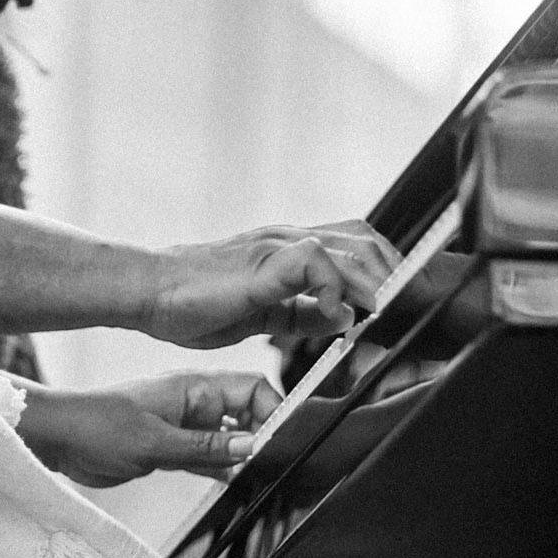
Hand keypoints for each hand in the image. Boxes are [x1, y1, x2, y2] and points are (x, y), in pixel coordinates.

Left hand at [16, 372, 280, 487]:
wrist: (58, 439)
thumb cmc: (98, 427)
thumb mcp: (156, 442)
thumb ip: (206, 447)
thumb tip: (252, 446)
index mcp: (194, 388)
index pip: (251, 388)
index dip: (273, 410)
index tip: (283, 442)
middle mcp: (194, 404)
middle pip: (246, 413)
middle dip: (263, 436)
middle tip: (272, 467)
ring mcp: (183, 425)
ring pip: (229, 437)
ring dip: (243, 456)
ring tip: (259, 479)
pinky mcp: (172, 448)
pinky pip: (209, 456)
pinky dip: (222, 468)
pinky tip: (234, 485)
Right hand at [143, 220, 398, 349]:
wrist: (149, 293)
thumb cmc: (194, 303)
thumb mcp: (265, 314)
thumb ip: (304, 313)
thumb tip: (344, 318)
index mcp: (288, 248)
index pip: (355, 243)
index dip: (386, 269)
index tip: (404, 301)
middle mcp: (287, 238)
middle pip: (365, 241)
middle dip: (395, 275)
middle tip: (407, 311)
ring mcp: (276, 246)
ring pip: (350, 248)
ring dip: (377, 282)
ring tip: (387, 313)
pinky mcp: (263, 263)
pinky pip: (315, 262)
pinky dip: (337, 289)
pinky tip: (340, 315)